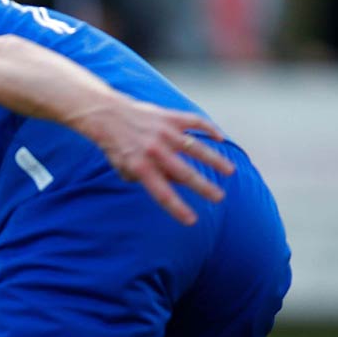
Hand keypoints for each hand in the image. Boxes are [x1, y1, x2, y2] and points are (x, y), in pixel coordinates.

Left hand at [81, 98, 233, 224]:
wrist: (107, 114)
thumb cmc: (117, 146)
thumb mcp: (124, 168)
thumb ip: (145, 178)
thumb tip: (173, 184)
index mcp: (140, 167)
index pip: (162, 193)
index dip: (177, 208)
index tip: (192, 221)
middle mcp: (154, 151)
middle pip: (184, 173)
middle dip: (204, 187)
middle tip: (219, 198)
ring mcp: (164, 132)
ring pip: (196, 147)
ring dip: (215, 160)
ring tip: (229, 171)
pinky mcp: (170, 116)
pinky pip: (195, 122)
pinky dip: (209, 129)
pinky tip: (221, 138)